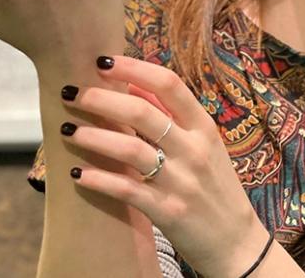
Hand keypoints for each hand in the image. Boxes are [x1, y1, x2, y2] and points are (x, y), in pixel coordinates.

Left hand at [59, 54, 271, 277]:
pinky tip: (77, 173)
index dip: (134, 68)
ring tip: (67, 130)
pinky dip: (100, 179)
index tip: (103, 61)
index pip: (169, 84)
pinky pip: (127, 190)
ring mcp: (182, 182)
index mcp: (204, 126)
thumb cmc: (215, 185)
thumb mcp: (204, 143)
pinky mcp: (168, 212)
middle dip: (102, 98)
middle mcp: (194, 149)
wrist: (237, 242)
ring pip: (131, 149)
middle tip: (72, 92)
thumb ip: (173, 114)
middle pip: (143, 112)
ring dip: (94, 137)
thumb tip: (136, 82)